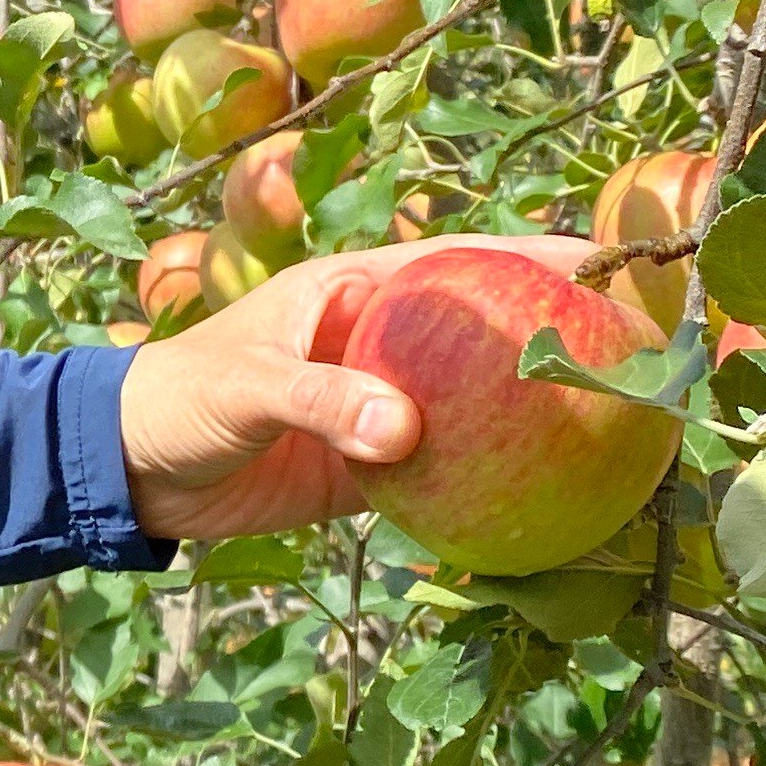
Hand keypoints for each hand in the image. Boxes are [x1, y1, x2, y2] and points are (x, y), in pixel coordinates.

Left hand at [118, 236, 595, 543]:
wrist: (129, 470)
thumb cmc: (179, 397)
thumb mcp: (249, 387)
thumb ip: (322, 402)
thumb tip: (406, 433)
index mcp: (356, 292)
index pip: (460, 262)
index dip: (533, 259)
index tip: (607, 266)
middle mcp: (379, 343)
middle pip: (484, 336)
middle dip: (554, 341)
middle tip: (636, 359)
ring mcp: (380, 407)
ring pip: (473, 407)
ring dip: (531, 418)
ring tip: (616, 433)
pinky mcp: (369, 471)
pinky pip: (444, 475)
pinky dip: (486, 486)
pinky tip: (543, 507)